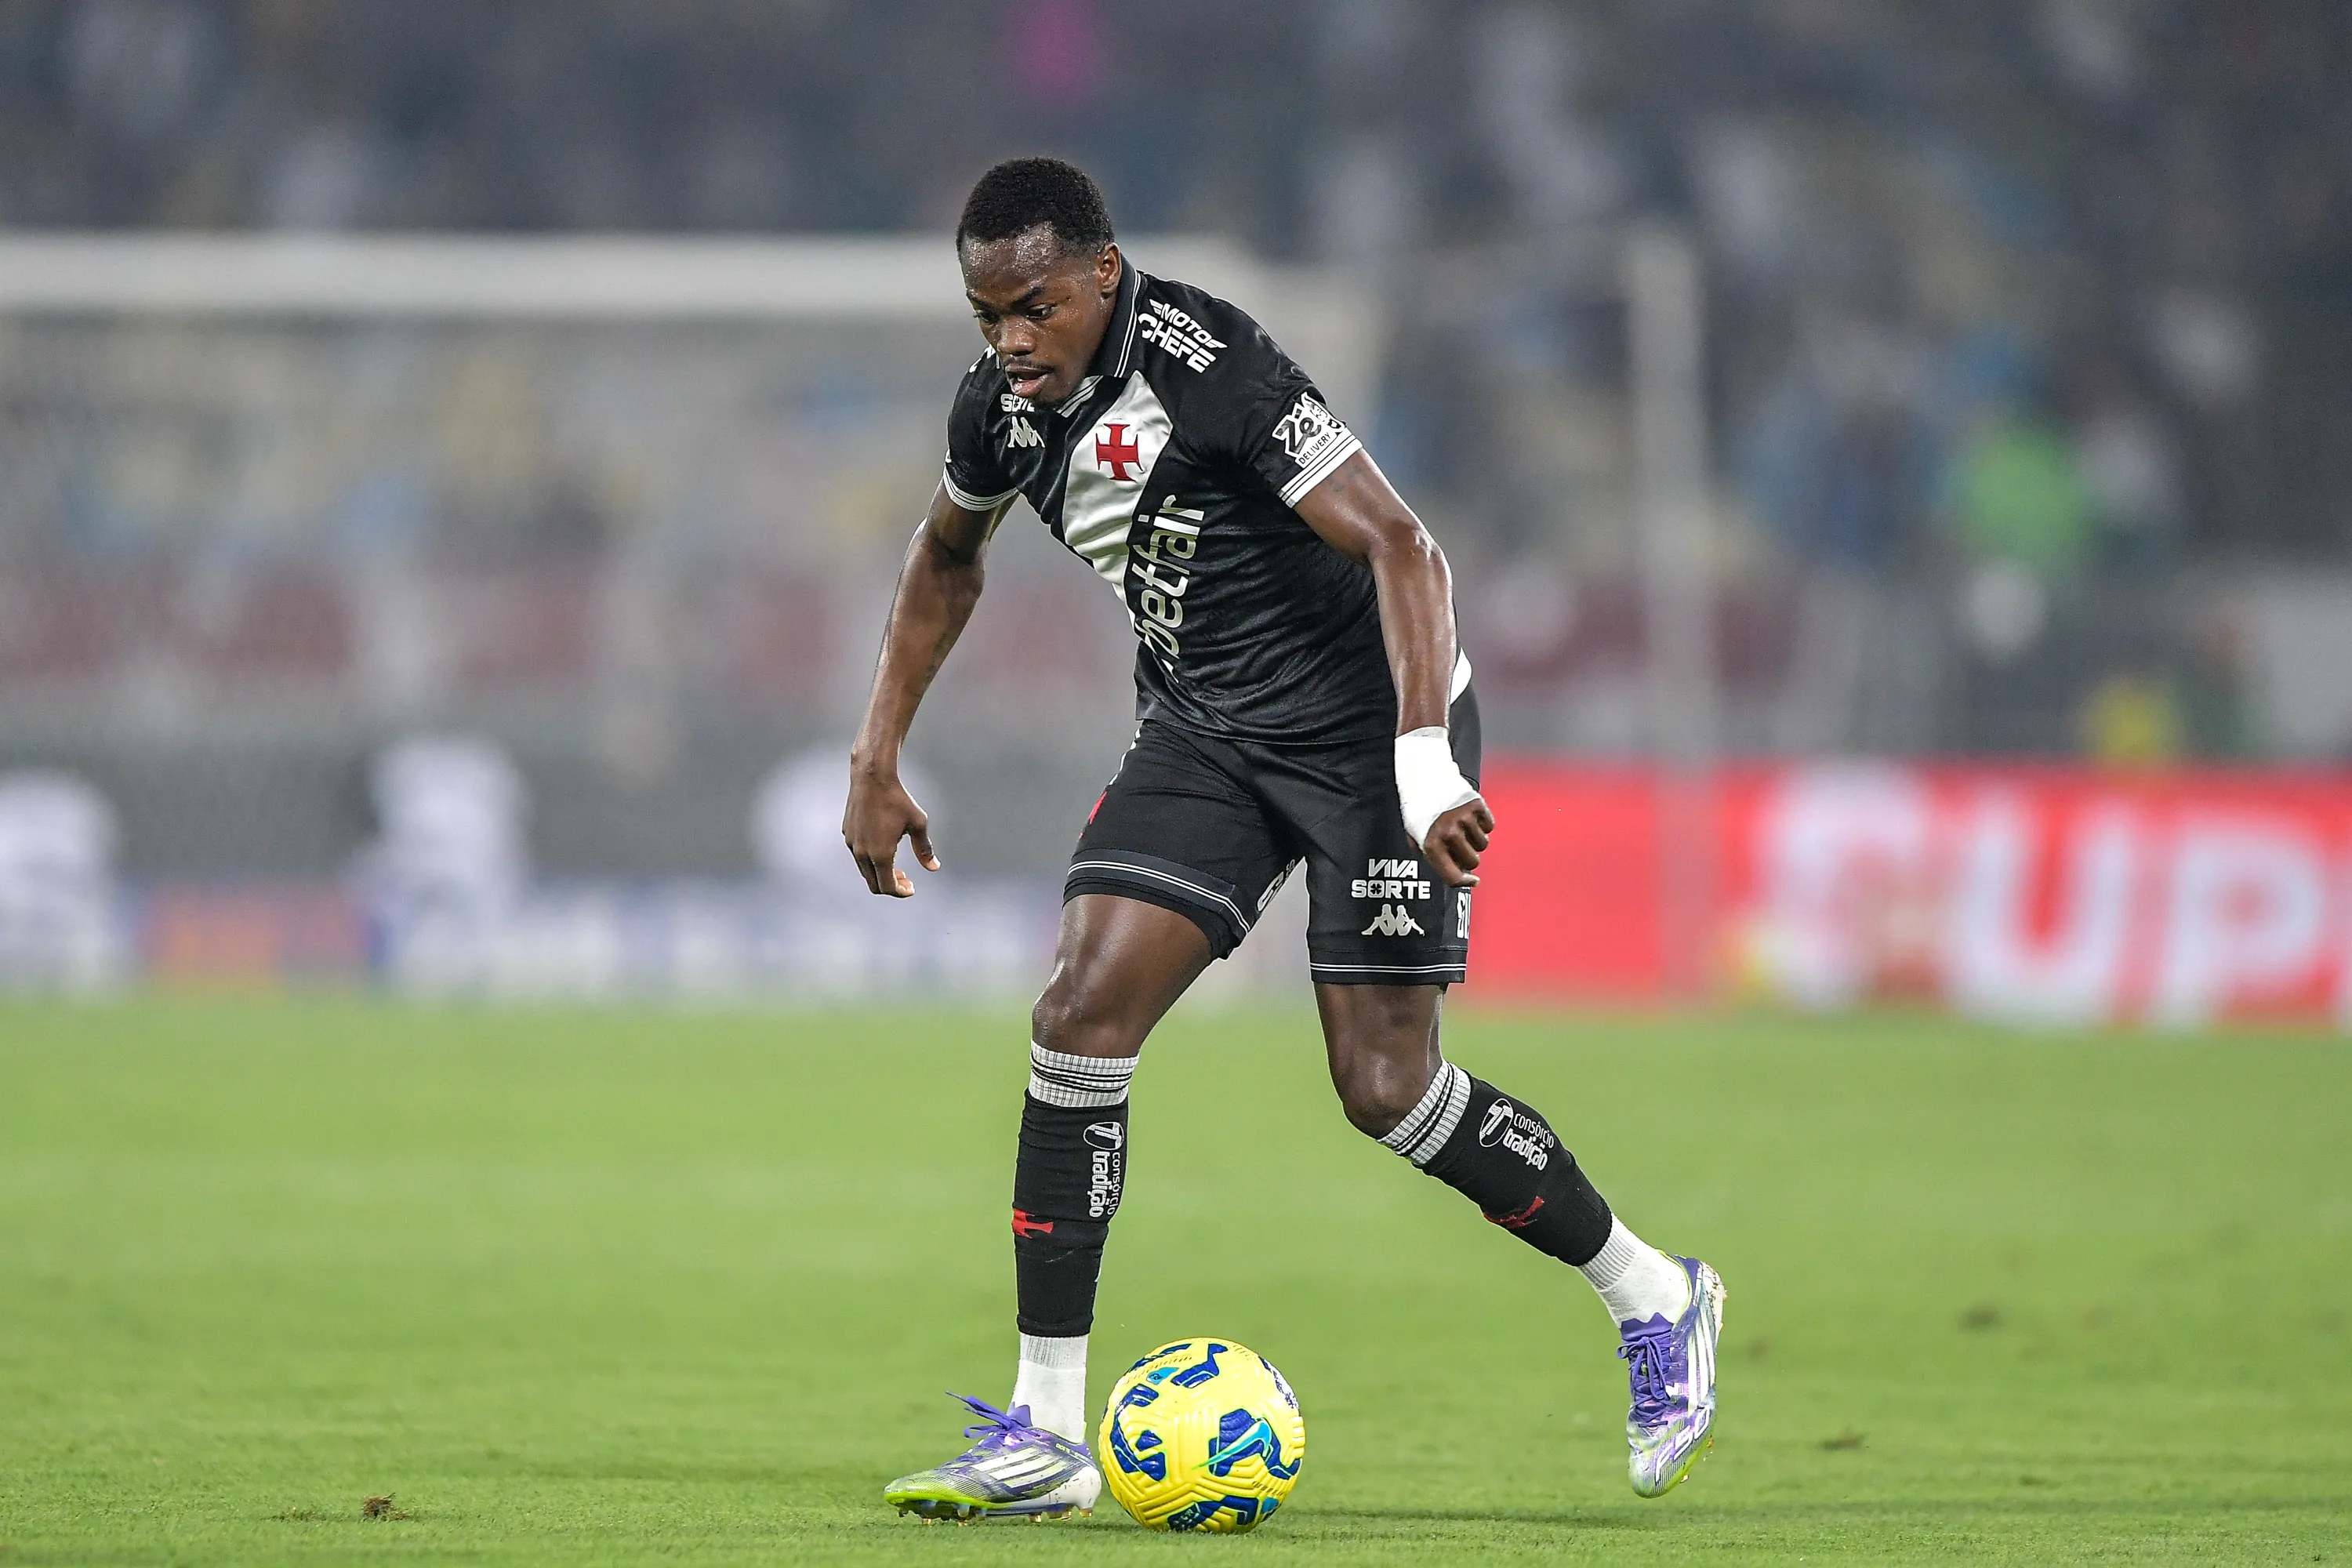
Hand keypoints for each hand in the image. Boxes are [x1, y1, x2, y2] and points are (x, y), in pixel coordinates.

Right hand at [843, 763, 939, 896]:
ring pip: (865, 871)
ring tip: (896, 867)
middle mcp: (862, 853)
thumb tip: (934, 867)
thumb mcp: (917, 824)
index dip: (900, 892)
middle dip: (891, 886)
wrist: (872, 777)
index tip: (911, 888)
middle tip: (906, 879)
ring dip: (880, 873)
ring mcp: (852, 844)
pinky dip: (871, 860)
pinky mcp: (848, 834)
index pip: (887, 887)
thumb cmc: (897, 799)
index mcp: (880, 854)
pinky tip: (883, 848)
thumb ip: (924, 849)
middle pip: (874, 884)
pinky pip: (858, 855)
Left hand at [1421, 798, 1493, 887]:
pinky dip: (1482, 823)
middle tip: (1457, 843)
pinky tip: (1468, 815)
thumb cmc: (1419, 809)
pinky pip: (1489, 826)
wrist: (1424, 775)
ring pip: (1483, 844)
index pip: (1453, 876)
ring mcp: (1464, 818)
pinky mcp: (1476, 804)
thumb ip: (1433, 857)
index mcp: (1431, 845)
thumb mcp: (1416, 837)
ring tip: (1460, 824)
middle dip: (1467, 856)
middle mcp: (1449, 833)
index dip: (1465, 882)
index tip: (1472, 881)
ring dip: (1474, 838)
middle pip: (1473, 861)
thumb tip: (1458, 873)